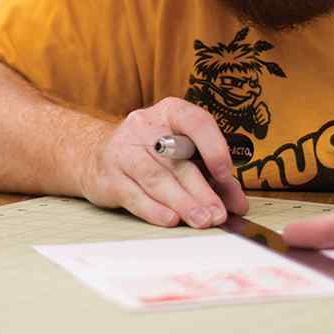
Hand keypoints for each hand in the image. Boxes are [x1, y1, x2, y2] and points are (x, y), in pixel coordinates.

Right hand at [80, 98, 248, 228]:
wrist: (96, 155)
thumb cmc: (150, 154)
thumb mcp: (182, 153)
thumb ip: (212, 175)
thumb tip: (237, 203)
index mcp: (170, 112)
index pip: (195, 122)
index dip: (213, 147)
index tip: (226, 174)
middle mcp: (145, 126)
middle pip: (177, 161)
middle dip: (201, 190)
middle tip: (219, 213)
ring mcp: (123, 150)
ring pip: (156, 179)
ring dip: (183, 203)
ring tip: (202, 220)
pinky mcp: (109, 177)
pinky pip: (134, 195)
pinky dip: (155, 210)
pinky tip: (171, 220)